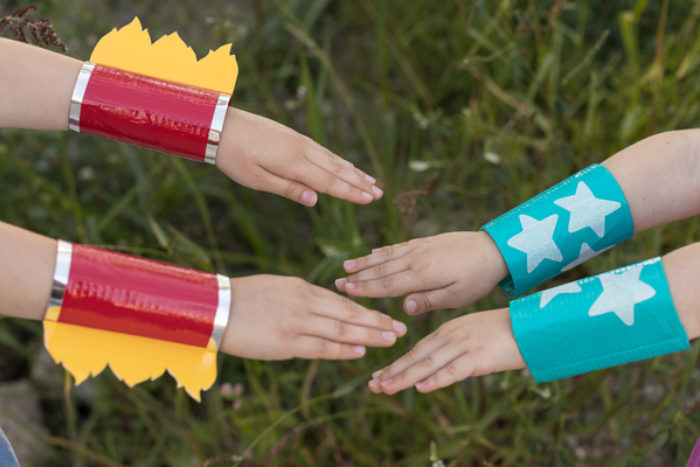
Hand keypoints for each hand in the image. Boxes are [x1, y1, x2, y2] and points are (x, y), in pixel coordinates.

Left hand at [217, 108, 382, 205]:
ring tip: (371, 180)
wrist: (220, 124)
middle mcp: (302, 150)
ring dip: (353, 171)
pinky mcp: (294, 136)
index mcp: (293, 164)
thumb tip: (316, 201)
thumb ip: (288, 190)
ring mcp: (299, 141)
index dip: (351, 193)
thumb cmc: (234, 157)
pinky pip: (323, 151)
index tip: (371, 200)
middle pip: (337, 170)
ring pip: (332, 159)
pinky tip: (345, 164)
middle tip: (380, 193)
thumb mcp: (257, 180)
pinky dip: (338, 160)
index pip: (329, 182)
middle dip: (360, 183)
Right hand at [220, 275, 406, 359]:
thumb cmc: (245, 297)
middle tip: (401, 328)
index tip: (387, 315)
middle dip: (377, 321)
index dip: (367, 310)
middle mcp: (304, 303)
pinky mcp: (285, 343)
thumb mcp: (279, 287)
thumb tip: (326, 307)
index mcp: (303, 288)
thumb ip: (304, 297)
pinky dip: (342, 349)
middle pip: (348, 314)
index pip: (342, 301)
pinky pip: (320, 347)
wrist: (216, 308)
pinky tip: (360, 351)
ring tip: (390, 339)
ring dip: (368, 335)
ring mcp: (296, 323)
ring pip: (340, 329)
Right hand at [335, 231, 507, 314]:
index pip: (386, 284)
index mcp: (422, 275)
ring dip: (365, 262)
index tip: (344, 290)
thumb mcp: (457, 297)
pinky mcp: (425, 242)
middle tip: (336, 281)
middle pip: (380, 269)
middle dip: (357, 276)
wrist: (494, 249)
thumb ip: (428, 301)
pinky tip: (373, 254)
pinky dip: (382, 251)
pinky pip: (398, 247)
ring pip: (386, 256)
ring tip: (346, 266)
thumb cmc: (478, 278)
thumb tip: (403, 308)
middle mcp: (416, 259)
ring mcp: (419, 248)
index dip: (364, 288)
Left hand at [368, 308, 524, 393]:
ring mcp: (463, 346)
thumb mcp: (472, 335)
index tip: (379, 376)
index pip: (417, 349)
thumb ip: (453, 348)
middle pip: (416, 356)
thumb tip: (437, 367)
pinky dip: (436, 379)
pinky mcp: (478, 357)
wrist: (530, 326)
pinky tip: (421, 387)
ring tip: (386, 387)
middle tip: (373, 385)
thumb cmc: (503, 332)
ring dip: (405, 377)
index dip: (398, 364)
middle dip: (393, 371)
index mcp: (448, 330)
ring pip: (428, 364)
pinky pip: (453, 370)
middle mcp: (451, 336)